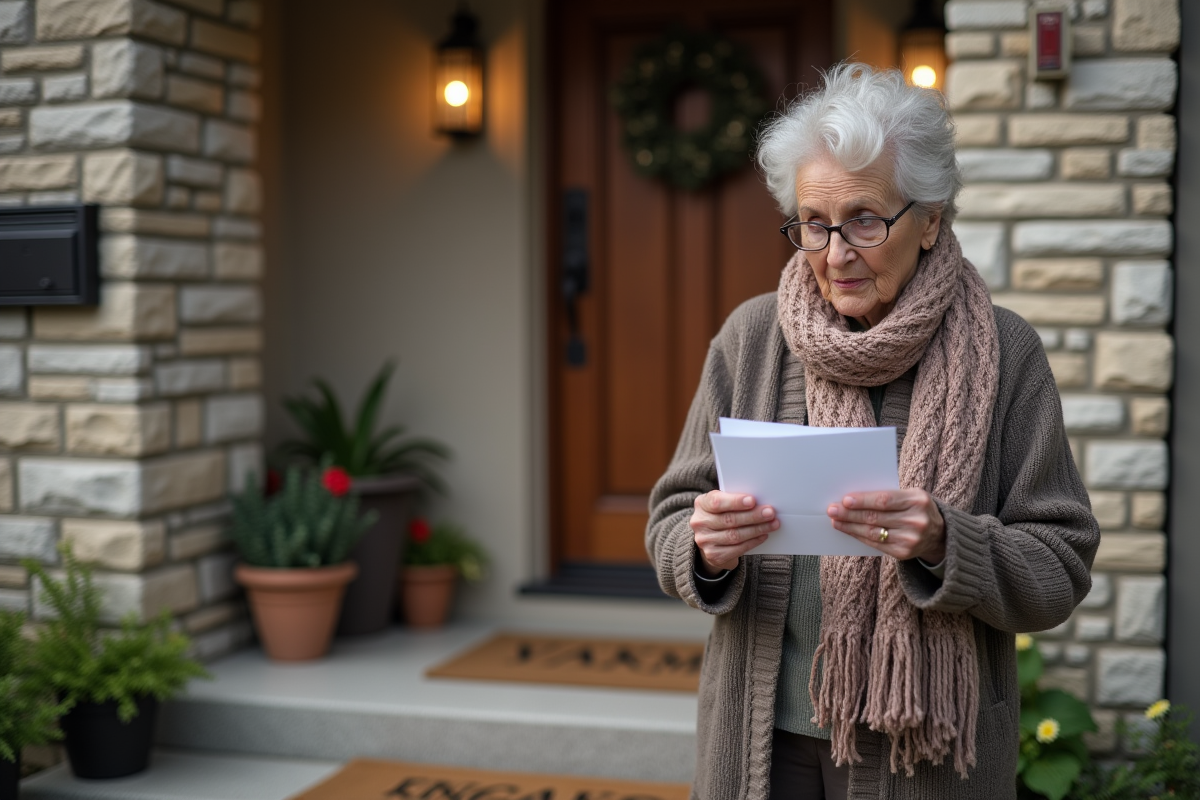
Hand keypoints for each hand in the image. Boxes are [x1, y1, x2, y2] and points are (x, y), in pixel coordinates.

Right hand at [690, 491, 779, 574]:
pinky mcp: (713, 555)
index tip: (753, 500)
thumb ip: (735, 501)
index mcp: (702, 504)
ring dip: (757, 529)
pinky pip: (737, 549)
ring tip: (772, 524)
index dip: (735, 502)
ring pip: (735, 535)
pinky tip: (763, 535)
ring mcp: (705, 541)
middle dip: (753, 516)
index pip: (716, 502)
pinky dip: (753, 542)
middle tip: (770, 512)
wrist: (711, 539)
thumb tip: (759, 501)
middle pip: (729, 520)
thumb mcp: (723, 504)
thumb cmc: (722, 515)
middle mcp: (700, 523)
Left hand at [826, 489, 945, 562]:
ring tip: (835, 521)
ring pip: (873, 532)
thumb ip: (888, 495)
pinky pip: (876, 544)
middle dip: (850, 514)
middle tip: (832, 510)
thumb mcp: (910, 496)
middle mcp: (916, 521)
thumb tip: (853, 498)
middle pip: (876, 517)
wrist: (938, 534)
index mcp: (917, 501)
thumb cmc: (916, 509)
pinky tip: (848, 531)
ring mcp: (910, 539)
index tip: (845, 500)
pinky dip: (859, 537)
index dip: (863, 501)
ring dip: (850, 527)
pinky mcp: (904, 553)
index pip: (884, 500)